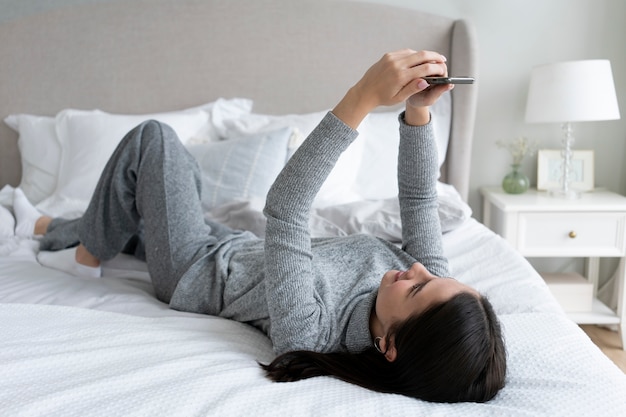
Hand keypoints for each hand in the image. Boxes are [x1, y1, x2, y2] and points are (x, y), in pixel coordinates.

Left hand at [333, 49, 447, 127]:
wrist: (365, 91)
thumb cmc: (382, 98)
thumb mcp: (399, 98)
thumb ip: (413, 89)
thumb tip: (426, 82)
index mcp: (400, 77)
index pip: (425, 69)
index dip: (437, 68)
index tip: (443, 70)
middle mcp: (396, 65)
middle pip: (422, 55)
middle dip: (435, 57)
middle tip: (443, 60)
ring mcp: (392, 58)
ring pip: (414, 52)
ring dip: (425, 55)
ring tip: (432, 60)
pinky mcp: (388, 55)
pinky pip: (405, 52)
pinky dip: (414, 54)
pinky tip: (419, 59)